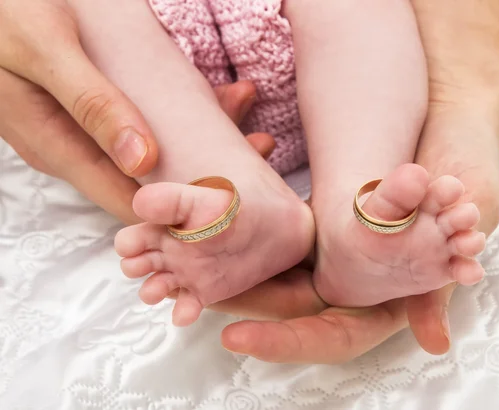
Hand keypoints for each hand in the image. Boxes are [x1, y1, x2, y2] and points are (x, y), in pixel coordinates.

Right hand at [0, 0, 273, 223]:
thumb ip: (90, 103)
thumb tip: (141, 161)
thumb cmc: (3, 16)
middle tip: (257, 141)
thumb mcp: (46, 49)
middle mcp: (74, 149)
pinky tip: (211, 93)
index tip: (233, 195)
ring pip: (151, 149)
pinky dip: (178, 111)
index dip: (183, 206)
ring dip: (198, 132)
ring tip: (242, 106)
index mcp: (60, 147)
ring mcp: (82, 131)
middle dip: (204, 166)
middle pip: (150, 177)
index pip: (132, 202)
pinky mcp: (90, 110)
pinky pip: (141, 122)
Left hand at [209, 0, 498, 362]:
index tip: (235, 336)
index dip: (285, 340)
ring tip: (184, 260)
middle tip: (189, 293)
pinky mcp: (324, 222)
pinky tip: (215, 227)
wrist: (451, 126)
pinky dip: (252, 237)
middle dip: (241, 304)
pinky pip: (283, 237)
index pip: (329, 333)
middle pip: (290, 310)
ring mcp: (338, 252)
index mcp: (386, 299)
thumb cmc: (467, 179)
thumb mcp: (459, 236)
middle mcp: (357, 282)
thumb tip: (433, 340)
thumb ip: (438, 287)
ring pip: (280, 274)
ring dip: (236, 272)